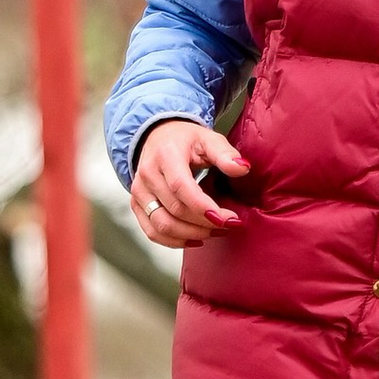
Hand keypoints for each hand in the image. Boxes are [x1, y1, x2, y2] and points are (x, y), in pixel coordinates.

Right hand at [130, 114, 248, 243]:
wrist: (157, 137)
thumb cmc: (185, 140)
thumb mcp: (208, 139)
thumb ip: (225, 154)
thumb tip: (242, 168)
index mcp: (166, 155)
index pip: (181, 187)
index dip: (203, 207)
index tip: (227, 218)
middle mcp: (148, 174)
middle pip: (175, 210)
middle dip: (205, 223)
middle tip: (229, 224)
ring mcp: (139, 191)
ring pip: (162, 225)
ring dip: (192, 234)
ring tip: (215, 232)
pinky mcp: (137, 205)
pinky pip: (152, 231)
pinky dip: (174, 241)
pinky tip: (195, 239)